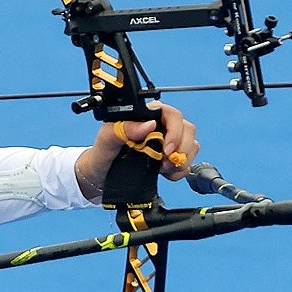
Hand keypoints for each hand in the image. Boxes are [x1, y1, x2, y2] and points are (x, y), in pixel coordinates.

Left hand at [74, 101, 198, 199]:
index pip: (172, 114)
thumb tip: (148, 125)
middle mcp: (160, 126)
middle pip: (187, 129)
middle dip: (181, 148)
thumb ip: (123, 129)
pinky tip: (166, 174)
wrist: (100, 177)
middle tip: (164, 162)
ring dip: (181, 160)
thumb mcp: (105, 139)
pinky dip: (181, 170)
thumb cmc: (101, 154)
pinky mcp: (170, 158)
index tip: (166, 149)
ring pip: (191, 145)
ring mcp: (167, 142)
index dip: (175, 131)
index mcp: (146, 115)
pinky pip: (187, 160)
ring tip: (162, 169)